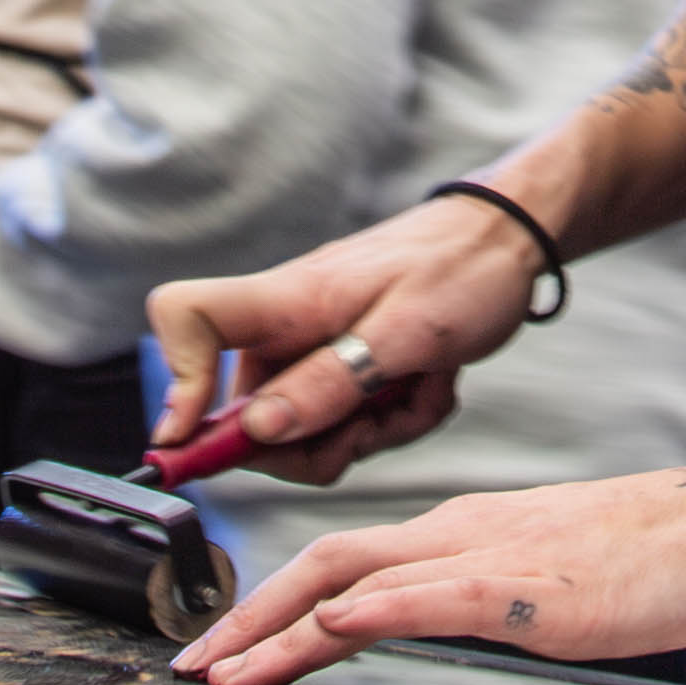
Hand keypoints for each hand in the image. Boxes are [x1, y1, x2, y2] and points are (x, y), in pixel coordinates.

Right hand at [143, 196, 551, 485]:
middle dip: (312, 443)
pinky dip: (385, 420)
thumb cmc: (463, 268)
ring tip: (417, 392)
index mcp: (287, 301)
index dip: (178, 380)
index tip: (202, 441)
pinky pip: (340, 422)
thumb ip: (334, 382)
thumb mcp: (411, 335)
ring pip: (300, 430)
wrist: (508, 241)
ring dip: (364, 432)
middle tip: (376, 424)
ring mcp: (311, 346)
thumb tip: (259, 430)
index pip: (186, 318)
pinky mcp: (339, 363)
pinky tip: (425, 387)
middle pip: (245, 416)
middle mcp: (285, 324)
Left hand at [177, 455, 685, 684]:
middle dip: (249, 616)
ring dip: (284, 625)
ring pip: (360, 578)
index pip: (343, 561)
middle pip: (326, 562)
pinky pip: (436, 597)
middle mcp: (463, 534)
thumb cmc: (658, 554)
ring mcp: (493, 557)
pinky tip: (332, 631)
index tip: (227, 645)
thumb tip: (431, 621)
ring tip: (231, 666)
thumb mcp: (548, 574)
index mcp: (466, 531)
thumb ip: (481, 593)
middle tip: (196, 664)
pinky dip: (374, 612)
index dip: (272, 602)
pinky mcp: (533, 589)